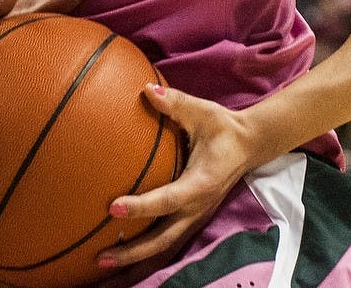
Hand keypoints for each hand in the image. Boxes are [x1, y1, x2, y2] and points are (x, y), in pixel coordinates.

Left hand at [96, 85, 254, 270]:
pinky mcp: (192, 214)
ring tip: (103, 260)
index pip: (166, 200)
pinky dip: (145, 247)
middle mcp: (197, 206)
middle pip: (162, 239)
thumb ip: (174, 102)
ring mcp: (195, 214)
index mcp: (200, 183)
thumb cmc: (222, 126)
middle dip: (132, 252)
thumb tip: (146, 89)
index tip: (112, 207)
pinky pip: (167, 235)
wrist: (250, 144)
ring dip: (136, 255)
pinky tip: (122, 246)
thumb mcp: (201, 111)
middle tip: (100, 256)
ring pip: (164, 243)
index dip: (140, 206)